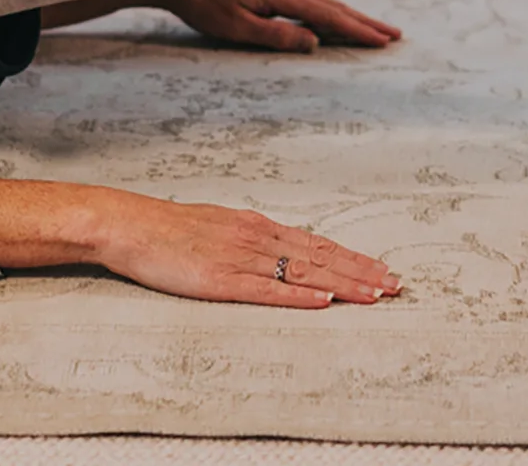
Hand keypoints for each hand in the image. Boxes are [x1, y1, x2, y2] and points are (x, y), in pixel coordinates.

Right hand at [97, 194, 401, 307]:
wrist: (130, 226)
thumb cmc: (168, 230)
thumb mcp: (218, 226)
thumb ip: (248, 239)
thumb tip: (276, 250)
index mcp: (256, 226)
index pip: (316, 244)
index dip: (352, 259)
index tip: (381, 270)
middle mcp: (256, 238)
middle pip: (320, 257)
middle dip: (361, 272)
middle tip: (397, 284)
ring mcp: (241, 259)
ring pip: (303, 273)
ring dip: (343, 285)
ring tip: (376, 294)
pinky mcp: (221, 280)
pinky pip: (268, 290)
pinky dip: (299, 296)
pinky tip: (323, 301)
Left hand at [142, 0, 401, 52]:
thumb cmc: (205, 6)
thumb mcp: (238, 28)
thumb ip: (277, 35)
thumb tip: (315, 43)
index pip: (328, 17)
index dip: (358, 31)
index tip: (383, 41)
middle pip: (334, 7)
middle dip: (365, 22)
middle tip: (394, 35)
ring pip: (324, 3)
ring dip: (351, 17)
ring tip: (374, 28)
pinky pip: (310, 2)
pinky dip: (331, 13)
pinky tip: (334, 20)